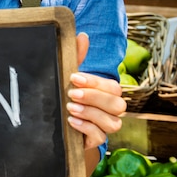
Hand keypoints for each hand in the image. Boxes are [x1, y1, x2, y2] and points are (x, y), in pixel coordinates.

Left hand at [66, 33, 125, 150]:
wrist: (59, 124)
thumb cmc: (69, 95)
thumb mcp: (71, 77)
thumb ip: (78, 57)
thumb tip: (82, 35)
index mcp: (108, 93)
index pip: (112, 87)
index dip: (95, 82)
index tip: (74, 77)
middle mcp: (112, 110)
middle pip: (117, 104)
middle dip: (94, 97)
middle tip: (71, 93)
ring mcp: (105, 126)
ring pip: (112, 122)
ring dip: (90, 113)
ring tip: (70, 107)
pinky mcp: (95, 140)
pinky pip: (99, 136)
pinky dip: (86, 128)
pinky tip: (72, 121)